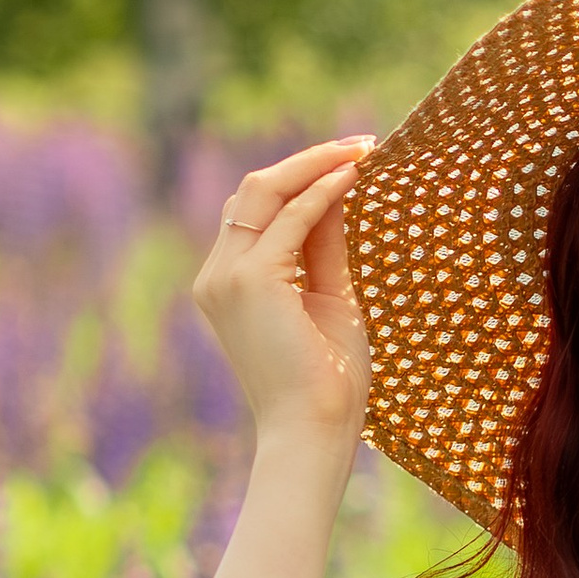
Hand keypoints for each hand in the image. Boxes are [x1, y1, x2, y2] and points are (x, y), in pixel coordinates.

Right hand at [191, 137, 376, 453]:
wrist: (313, 431)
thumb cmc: (327, 381)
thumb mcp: (329, 298)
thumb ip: (324, 246)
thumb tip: (337, 191)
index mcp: (228, 283)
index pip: (258, 211)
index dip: (302, 179)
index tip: (350, 162)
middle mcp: (217, 275)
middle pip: (253, 191)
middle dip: (307, 162)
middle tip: (361, 145)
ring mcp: (227, 277)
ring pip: (263, 191)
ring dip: (314, 165)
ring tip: (361, 151)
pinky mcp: (251, 281)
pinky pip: (290, 219)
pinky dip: (322, 193)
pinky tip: (354, 177)